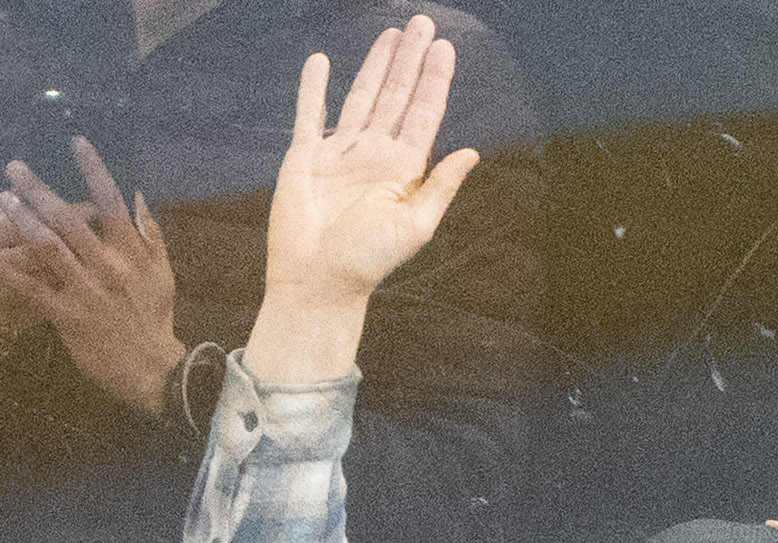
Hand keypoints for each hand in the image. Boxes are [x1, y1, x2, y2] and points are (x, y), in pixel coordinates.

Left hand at [0, 143, 183, 412]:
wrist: (152, 370)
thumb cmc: (156, 319)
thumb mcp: (163, 273)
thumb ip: (151, 233)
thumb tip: (137, 195)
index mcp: (132, 252)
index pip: (111, 202)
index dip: (94, 170)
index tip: (76, 141)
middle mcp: (107, 266)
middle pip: (68, 218)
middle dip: (38, 190)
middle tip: (14, 167)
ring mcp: (86, 291)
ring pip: (48, 246)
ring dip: (21, 219)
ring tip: (2, 198)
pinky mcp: (68, 316)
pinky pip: (31, 289)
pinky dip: (5, 272)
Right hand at [242, 17, 479, 384]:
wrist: (317, 281)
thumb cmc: (366, 262)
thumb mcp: (415, 227)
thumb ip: (440, 187)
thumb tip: (471, 152)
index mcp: (402, 170)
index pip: (423, 113)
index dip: (434, 80)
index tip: (445, 48)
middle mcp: (374, 155)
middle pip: (396, 95)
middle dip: (410, 59)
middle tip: (422, 22)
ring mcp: (340, 153)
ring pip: (361, 96)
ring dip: (376, 65)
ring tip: (391, 34)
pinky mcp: (305, 157)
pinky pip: (310, 114)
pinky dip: (314, 88)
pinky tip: (321, 62)